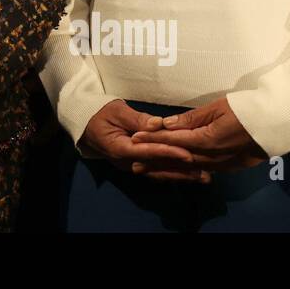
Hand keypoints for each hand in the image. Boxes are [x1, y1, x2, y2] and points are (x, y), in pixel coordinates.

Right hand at [81, 99, 208, 182]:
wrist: (86, 124)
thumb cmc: (100, 113)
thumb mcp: (116, 111)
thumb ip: (137, 118)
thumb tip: (158, 124)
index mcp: (120, 148)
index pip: (148, 152)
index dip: (169, 153)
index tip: (188, 154)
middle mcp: (126, 162)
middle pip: (157, 168)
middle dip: (180, 170)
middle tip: (204, 173)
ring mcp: (131, 166)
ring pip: (158, 173)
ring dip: (180, 175)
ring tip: (202, 177)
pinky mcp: (136, 165)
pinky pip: (155, 171)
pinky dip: (172, 173)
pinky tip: (187, 175)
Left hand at [131, 97, 266, 171]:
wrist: (279, 121)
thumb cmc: (247, 107)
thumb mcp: (217, 107)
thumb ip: (191, 118)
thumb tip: (166, 124)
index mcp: (209, 140)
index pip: (174, 140)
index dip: (153, 139)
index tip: (135, 138)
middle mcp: (215, 156)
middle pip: (179, 158)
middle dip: (157, 160)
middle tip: (136, 163)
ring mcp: (225, 164)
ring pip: (191, 167)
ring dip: (170, 168)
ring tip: (152, 170)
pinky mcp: (233, 167)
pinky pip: (205, 169)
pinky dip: (189, 170)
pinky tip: (179, 170)